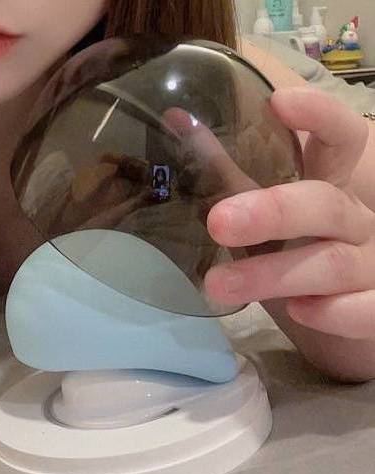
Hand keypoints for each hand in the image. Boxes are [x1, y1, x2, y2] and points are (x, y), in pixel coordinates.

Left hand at [205, 87, 374, 344]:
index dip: (320, 117)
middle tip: (218, 222)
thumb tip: (177, 120)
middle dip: (273, 212)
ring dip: (273, 273)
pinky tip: (299, 311)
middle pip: (325, 206)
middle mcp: (357, 222)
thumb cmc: (300, 250)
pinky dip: (334, 312)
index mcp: (335, 187)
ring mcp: (372, 265)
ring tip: (218, 283)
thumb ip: (230, 174)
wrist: (349, 308)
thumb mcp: (270, 212)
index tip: (278, 102)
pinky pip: (365, 310)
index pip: (343, 140)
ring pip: (330, 263)